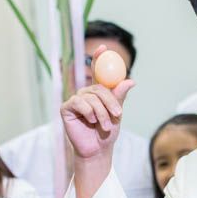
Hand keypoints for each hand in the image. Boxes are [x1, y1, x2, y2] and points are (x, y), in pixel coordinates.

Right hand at [60, 45, 134, 159]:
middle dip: (110, 101)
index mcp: (98, 92)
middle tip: (118, 115)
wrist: (97, 150)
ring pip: (91, 97)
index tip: (103, 47)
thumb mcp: (117, 113)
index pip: (98, 71)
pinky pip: (78, 103)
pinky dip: (88, 112)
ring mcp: (75, 100)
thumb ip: (119, 97)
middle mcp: (85, 93)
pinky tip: (91, 122)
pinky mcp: (66, 108)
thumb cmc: (107, 132)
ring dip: (102, 112)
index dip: (98, 57)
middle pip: (99, 87)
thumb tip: (130, 80)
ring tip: (105, 126)